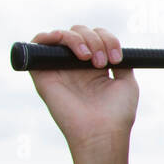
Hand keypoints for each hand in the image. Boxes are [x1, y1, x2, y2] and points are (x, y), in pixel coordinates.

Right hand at [27, 26, 137, 153]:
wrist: (101, 132)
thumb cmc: (117, 113)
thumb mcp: (127, 83)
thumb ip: (122, 62)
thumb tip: (116, 48)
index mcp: (94, 67)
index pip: (97, 37)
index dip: (108, 39)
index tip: (117, 59)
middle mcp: (75, 66)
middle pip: (80, 31)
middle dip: (96, 39)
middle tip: (103, 62)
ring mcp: (58, 68)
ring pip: (62, 34)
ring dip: (79, 38)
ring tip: (89, 58)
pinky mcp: (42, 74)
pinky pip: (37, 44)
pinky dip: (50, 36)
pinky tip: (68, 46)